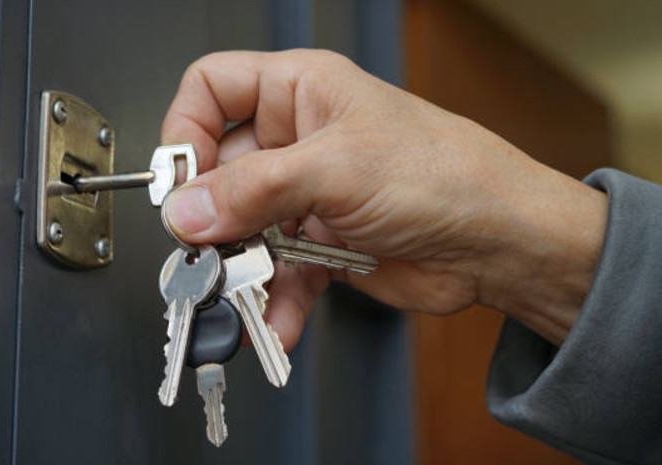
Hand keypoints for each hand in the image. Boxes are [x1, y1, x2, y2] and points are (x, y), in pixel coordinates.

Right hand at [161, 49, 606, 348]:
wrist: (498, 242)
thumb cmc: (445, 174)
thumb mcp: (337, 168)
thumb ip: (253, 189)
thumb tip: (188, 209)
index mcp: (300, 92)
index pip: (212, 89)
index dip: (187, 130)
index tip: (183, 182)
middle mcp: (298, 140)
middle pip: (219, 171)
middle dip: (210, 217)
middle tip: (203, 250)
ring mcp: (307, 195)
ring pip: (243, 229)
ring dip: (238, 268)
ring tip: (239, 293)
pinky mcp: (320, 244)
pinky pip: (276, 273)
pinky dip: (272, 301)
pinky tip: (277, 320)